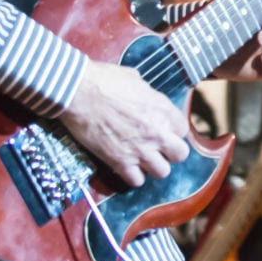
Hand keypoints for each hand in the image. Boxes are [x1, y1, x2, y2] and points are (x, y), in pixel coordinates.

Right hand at [57, 62, 190, 186]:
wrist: (77, 92)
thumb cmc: (104, 79)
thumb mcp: (135, 79)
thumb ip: (148, 96)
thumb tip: (148, 100)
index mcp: (162, 109)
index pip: (183, 129)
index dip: (173, 131)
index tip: (163, 130)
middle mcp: (157, 132)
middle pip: (180, 154)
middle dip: (171, 152)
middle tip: (157, 147)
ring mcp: (140, 150)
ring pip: (162, 172)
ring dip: (153, 166)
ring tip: (141, 158)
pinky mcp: (120, 162)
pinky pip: (137, 181)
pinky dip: (132, 176)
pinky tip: (126, 166)